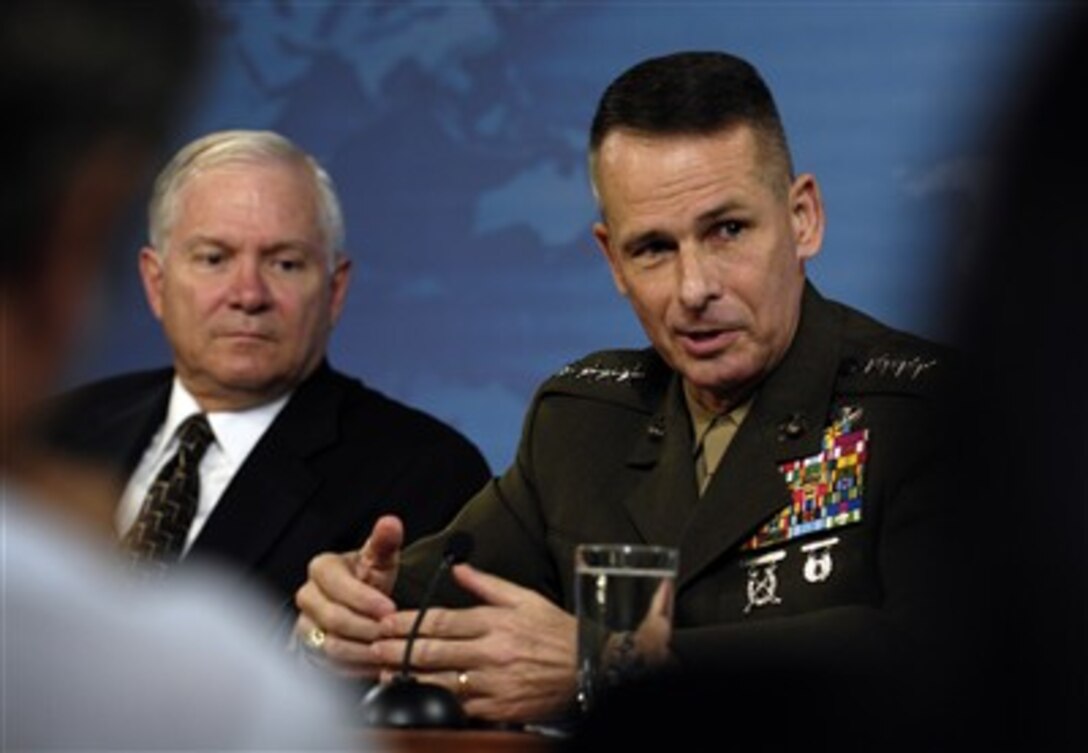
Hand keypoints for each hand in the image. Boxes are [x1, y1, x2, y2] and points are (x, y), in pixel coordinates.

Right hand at [293, 515, 403, 677]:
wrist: (357, 605)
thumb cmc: (368, 578)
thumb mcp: (379, 559)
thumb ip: (384, 541)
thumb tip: (390, 522)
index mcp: (322, 570)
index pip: (337, 585)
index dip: (364, 599)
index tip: (389, 608)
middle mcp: (308, 598)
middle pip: (333, 618)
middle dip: (367, 626)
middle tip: (392, 631)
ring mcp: (306, 627)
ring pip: (332, 645)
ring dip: (364, 650)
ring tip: (388, 649)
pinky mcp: (311, 653)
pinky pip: (332, 666)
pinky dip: (358, 668)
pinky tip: (378, 664)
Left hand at [374, 564, 577, 722]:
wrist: (591, 667)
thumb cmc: (558, 632)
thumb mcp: (525, 598)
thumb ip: (487, 584)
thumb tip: (459, 568)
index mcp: (495, 621)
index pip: (441, 620)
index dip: (408, 622)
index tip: (386, 622)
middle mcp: (492, 651)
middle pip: (433, 650)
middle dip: (398, 649)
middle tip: (374, 647)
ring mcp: (494, 683)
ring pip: (441, 681)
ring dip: (410, 677)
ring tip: (387, 673)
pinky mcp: (500, 709)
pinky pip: (461, 707)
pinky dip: (438, 702)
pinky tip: (421, 698)